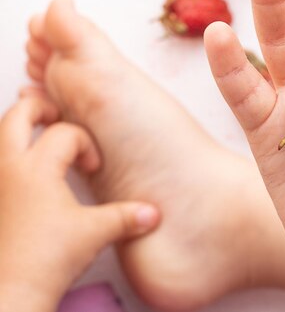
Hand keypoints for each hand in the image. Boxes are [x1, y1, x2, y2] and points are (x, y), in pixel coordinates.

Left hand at [0, 94, 159, 311]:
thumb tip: (153, 213)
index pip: (65, 132)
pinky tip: (27, 176)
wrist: (9, 291)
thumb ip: (128, 217)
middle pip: (15, 115)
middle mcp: (9, 168)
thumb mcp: (96, 233)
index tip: (93, 168)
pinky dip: (11, 157)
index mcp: (36, 168)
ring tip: (41, 142)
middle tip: (57, 118)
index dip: (86, 144)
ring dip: (19, 131)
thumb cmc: (48, 258)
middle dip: (38, 109)